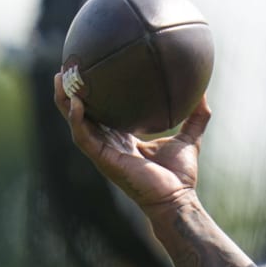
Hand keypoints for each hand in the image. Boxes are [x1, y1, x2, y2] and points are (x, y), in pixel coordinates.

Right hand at [53, 69, 208, 215]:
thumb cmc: (180, 175)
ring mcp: (103, 152)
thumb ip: (197, 115)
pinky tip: (76, 101)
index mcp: (122, 138)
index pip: (101, 112)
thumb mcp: (189, 137)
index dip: (93, 94)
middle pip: (81, 113)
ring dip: (64, 101)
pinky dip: (76, 119)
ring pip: (75, 122)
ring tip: (60, 78)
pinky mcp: (103, 160)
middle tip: (66, 67)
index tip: (89, 71)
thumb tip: (205, 91)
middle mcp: (109, 143)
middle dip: (70, 91)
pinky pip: (83, 136)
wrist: (176, 199)